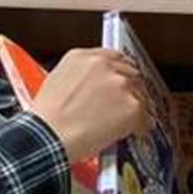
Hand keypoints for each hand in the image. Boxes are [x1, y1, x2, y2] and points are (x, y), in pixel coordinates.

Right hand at [32, 48, 149, 163]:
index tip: (119, 80)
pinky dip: (140, 127)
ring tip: (122, 122)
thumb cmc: (47, 118)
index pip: (113, 56)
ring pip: (139, 94)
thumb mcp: (56, 82)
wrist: (50, 136)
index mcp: (82, 57)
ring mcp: (120, 84)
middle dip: (128, 89)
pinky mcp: (132, 106)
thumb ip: (81, 76)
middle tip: (122, 104)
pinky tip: (129, 133)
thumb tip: (93, 85)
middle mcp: (104, 66)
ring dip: (133, 107)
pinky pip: (145, 117)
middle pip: (130, 72)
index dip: (117, 71)